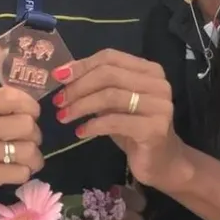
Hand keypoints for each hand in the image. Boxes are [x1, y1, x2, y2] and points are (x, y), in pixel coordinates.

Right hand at [0, 86, 43, 219]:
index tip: (29, 117)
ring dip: (33, 159)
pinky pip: (22, 172)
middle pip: (27, 124)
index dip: (30, 106)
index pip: (12, 96)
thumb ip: (1, 110)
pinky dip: (23, 174)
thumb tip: (34, 107)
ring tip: (23, 162)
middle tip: (25, 144)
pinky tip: (12, 174)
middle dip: (35, 137)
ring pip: (29, 150)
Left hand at [52, 51, 191, 190]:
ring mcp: (159, 106)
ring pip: (110, 96)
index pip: (110, 57)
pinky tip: (80, 132)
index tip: (57, 77)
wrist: (162, 162)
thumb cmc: (134, 129)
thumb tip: (63, 74)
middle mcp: (158, 84)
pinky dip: (93, 125)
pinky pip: (115, 121)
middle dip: (78, 87)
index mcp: (149, 70)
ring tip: (64, 117)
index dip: (81, 65)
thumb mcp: (114, 103)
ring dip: (81, 106)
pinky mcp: (154, 129)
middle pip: (108, 74)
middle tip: (58, 101)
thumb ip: (97, 86)